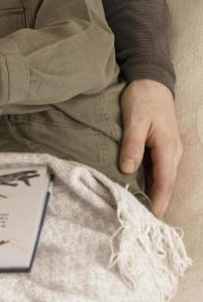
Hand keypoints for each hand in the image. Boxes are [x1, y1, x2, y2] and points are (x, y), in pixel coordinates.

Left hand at [119, 79, 182, 219]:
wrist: (152, 79)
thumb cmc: (142, 97)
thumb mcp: (134, 119)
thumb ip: (132, 144)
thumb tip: (128, 170)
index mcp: (168, 148)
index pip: (164, 183)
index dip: (158, 202)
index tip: (150, 220)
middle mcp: (173, 152)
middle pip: (165, 184)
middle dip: (156, 203)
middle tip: (142, 222)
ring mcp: (169, 149)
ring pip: (163, 177)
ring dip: (154, 194)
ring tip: (140, 211)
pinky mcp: (163, 145)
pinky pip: (159, 169)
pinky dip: (152, 181)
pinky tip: (141, 189)